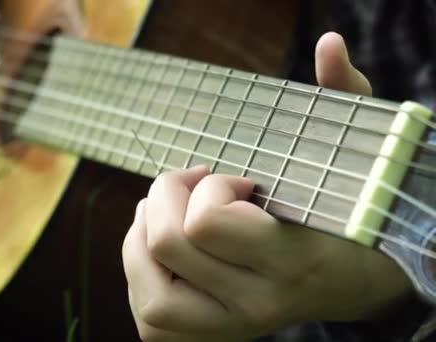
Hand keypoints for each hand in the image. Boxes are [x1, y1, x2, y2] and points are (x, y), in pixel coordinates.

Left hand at [122, 32, 412, 340]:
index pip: (205, 222)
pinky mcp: (209, 339)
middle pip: (165, 243)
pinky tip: (162, 248)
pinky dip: (141, 276)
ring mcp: (231, 328)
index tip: (235, 179)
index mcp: (292, 259)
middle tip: (193, 185)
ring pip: (149, 293)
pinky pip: (150, 319)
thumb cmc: (345, 213)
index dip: (207, 187)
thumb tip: (329, 45)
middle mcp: (258, 304)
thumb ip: (343, 99)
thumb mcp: (351, 155)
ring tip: (169, 214)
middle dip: (165, 196)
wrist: (357, 282)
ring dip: (141, 238)